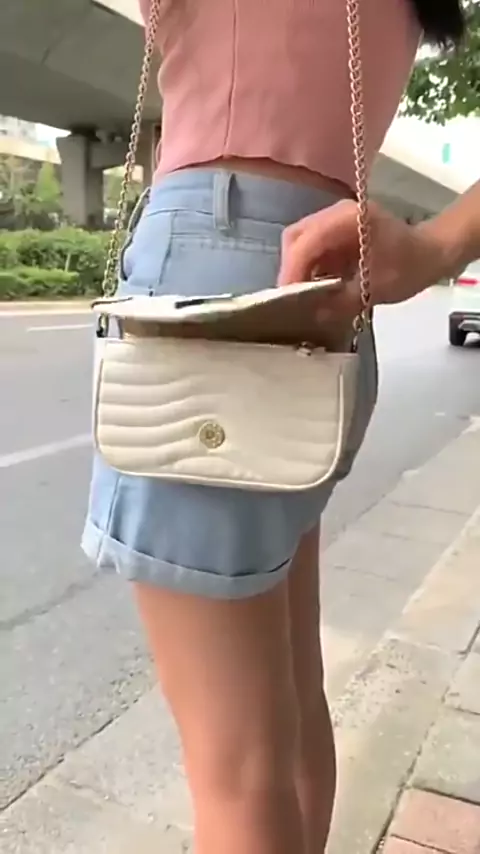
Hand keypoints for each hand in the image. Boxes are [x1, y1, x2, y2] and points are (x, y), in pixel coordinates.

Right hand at [277, 199, 448, 319]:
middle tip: (293, 300)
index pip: (305, 243)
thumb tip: (312, 315)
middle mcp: (335, 213)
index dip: (292, 272)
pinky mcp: (335, 231)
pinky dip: (308, 268)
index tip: (288, 300)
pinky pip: (311, 247)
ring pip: (300, 242)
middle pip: (295, 238)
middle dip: (290, 269)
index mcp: (348, 220)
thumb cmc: (410, 266)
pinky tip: (315, 288)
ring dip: (298, 269)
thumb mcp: (378, 289)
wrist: (432, 251)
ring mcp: (334, 220)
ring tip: (302, 297)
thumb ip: (342, 302)